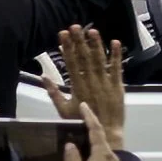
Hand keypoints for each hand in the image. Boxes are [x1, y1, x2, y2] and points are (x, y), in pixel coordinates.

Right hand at [41, 26, 126, 150]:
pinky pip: (117, 68)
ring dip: (96, 44)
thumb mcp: (63, 110)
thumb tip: (43, 77)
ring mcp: (105, 83)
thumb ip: (53, 93)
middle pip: (84, 58)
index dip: (67, 48)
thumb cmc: (81, 123)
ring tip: (91, 30)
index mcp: (77, 87)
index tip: (62, 34)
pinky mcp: (118, 85)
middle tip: (74, 26)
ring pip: (99, 60)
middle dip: (79, 41)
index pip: (71, 64)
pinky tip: (115, 42)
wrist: (105, 133)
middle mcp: (91, 82)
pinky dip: (116, 55)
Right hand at [62, 104, 122, 160]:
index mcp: (102, 152)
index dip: (89, 116)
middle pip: (98, 140)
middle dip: (85, 135)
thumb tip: (70, 144)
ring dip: (85, 152)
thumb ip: (72, 157)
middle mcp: (111, 155)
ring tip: (71, 159)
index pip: (95, 129)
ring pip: (98, 152)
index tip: (84, 105)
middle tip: (74, 131)